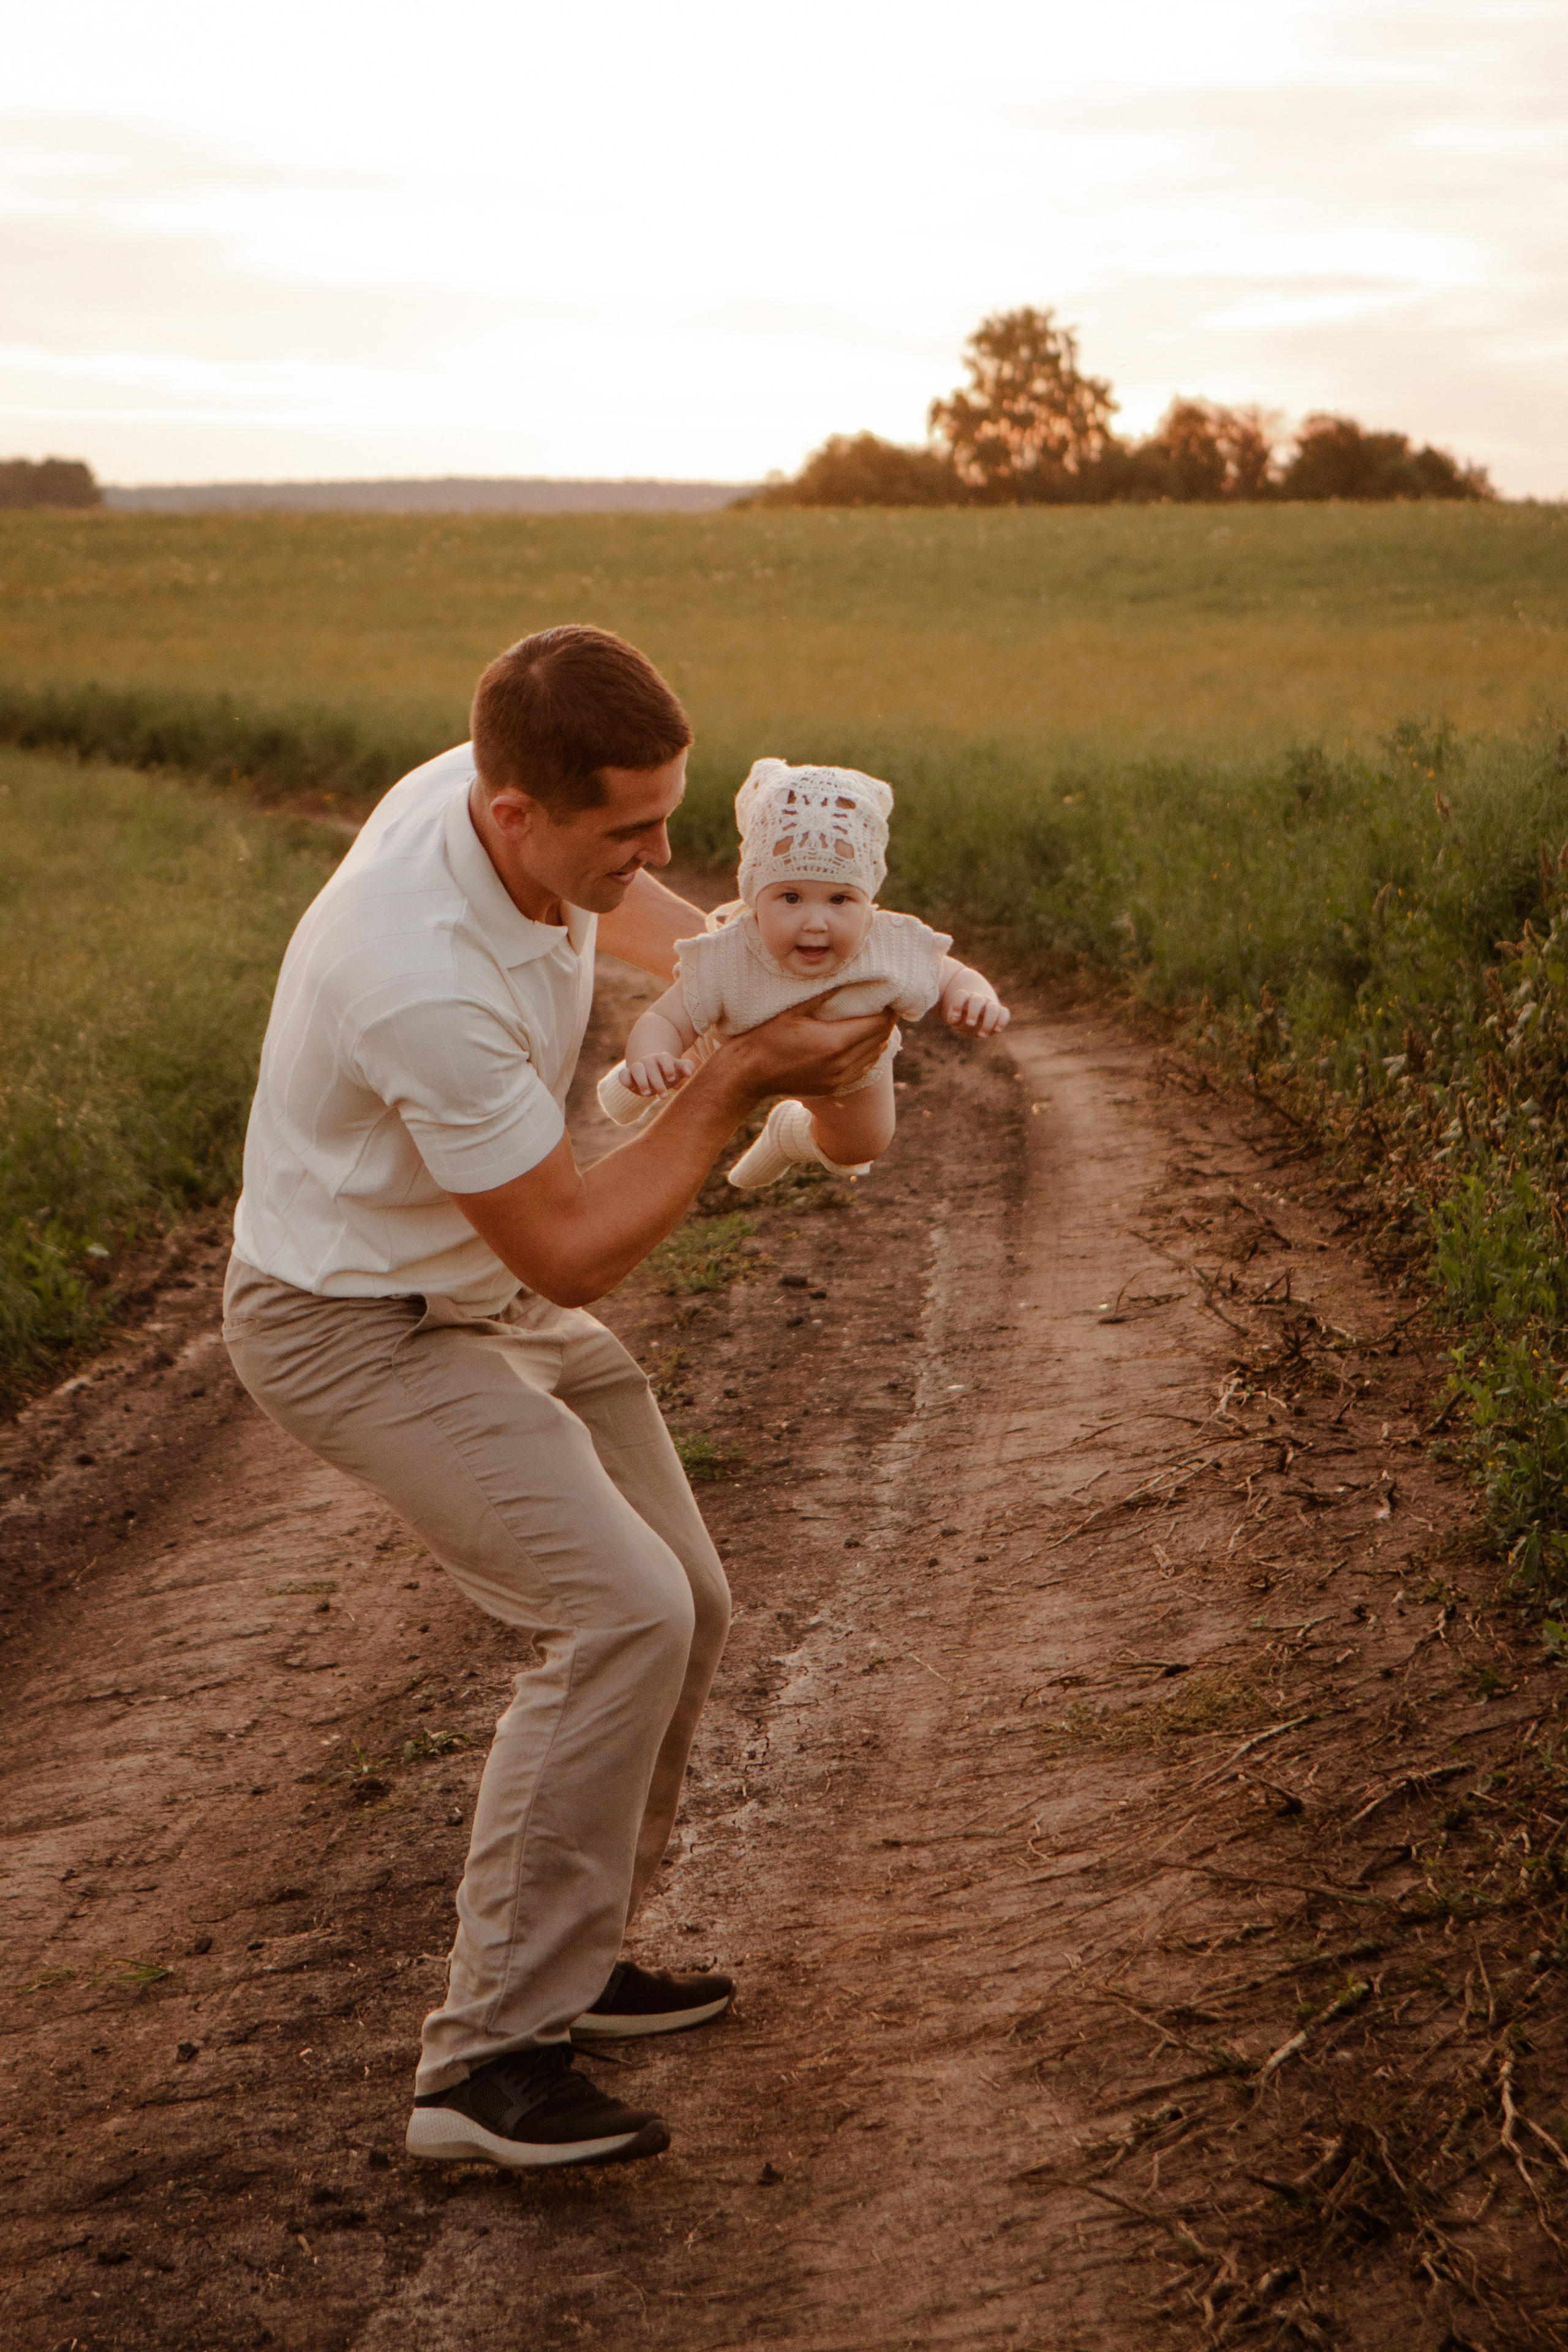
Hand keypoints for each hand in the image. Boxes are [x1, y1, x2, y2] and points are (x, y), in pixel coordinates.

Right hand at [625, 1051, 693, 1096]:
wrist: (652, 1075)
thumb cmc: (667, 1074)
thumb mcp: (678, 1071)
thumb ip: (686, 1068)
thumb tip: (689, 1073)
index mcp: (662, 1058)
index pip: (664, 1058)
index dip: (668, 1067)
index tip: (672, 1079)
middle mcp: (648, 1060)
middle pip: (651, 1066)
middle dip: (658, 1082)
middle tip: (664, 1096)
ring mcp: (637, 1066)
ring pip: (636, 1068)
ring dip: (642, 1081)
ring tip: (647, 1094)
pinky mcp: (627, 1075)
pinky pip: (623, 1074)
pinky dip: (625, 1079)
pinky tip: (630, 1087)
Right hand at [728, 998, 894, 1101]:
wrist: (748, 1074)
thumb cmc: (766, 1038)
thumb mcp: (794, 1011)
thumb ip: (824, 996)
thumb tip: (849, 978)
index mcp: (835, 1042)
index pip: (879, 1025)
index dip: (887, 1010)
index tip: (885, 997)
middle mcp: (842, 1064)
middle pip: (880, 1040)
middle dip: (884, 1022)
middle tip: (880, 1006)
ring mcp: (838, 1079)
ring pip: (874, 1056)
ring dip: (876, 1039)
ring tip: (870, 1022)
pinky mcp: (833, 1088)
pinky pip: (862, 1070)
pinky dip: (866, 1055)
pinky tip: (857, 1043)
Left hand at [944, 988, 1009, 1035]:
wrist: (975, 1016)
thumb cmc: (962, 1018)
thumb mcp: (955, 1019)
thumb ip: (954, 1019)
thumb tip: (956, 1017)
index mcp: (965, 998)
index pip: (961, 995)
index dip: (957, 1004)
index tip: (955, 1016)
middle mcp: (978, 999)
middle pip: (977, 1000)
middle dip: (973, 1013)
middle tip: (970, 1024)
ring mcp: (990, 1004)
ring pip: (993, 1007)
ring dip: (988, 1022)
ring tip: (982, 1035)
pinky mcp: (999, 1012)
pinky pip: (1005, 1013)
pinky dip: (1002, 1021)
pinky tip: (997, 1030)